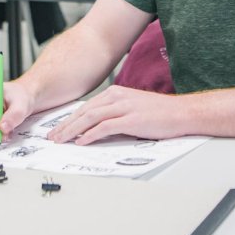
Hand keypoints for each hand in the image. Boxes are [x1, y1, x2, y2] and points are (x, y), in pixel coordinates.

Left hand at [46, 85, 184, 145]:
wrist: (182, 113)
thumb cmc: (161, 113)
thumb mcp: (133, 108)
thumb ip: (115, 114)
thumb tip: (96, 129)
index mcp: (117, 92)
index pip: (87, 106)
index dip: (70, 119)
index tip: (58, 129)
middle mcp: (118, 97)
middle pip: (84, 111)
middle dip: (65, 125)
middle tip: (52, 137)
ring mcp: (124, 107)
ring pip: (90, 118)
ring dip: (72, 130)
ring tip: (60, 140)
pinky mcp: (131, 119)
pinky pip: (105, 127)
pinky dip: (90, 134)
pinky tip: (81, 142)